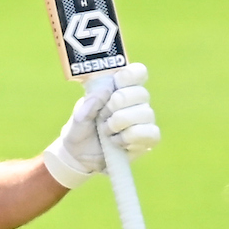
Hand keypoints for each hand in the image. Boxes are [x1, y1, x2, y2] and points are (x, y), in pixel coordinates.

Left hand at [43, 63, 158, 188]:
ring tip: (106, 132)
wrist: (79, 156)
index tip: (115, 83)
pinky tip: (117, 142)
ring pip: (145, 113)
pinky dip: (129, 137)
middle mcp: (136, 102)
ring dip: (120, 123)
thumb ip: (89, 103)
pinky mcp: (148, 139)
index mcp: (120, 88)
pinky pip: (150, 132)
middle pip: (140, 92)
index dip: (129, 75)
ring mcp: (144, 120)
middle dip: (117, 104)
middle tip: (102, 116)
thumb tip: (105, 91)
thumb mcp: (79, 116)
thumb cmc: (81, 130)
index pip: (137, 72)